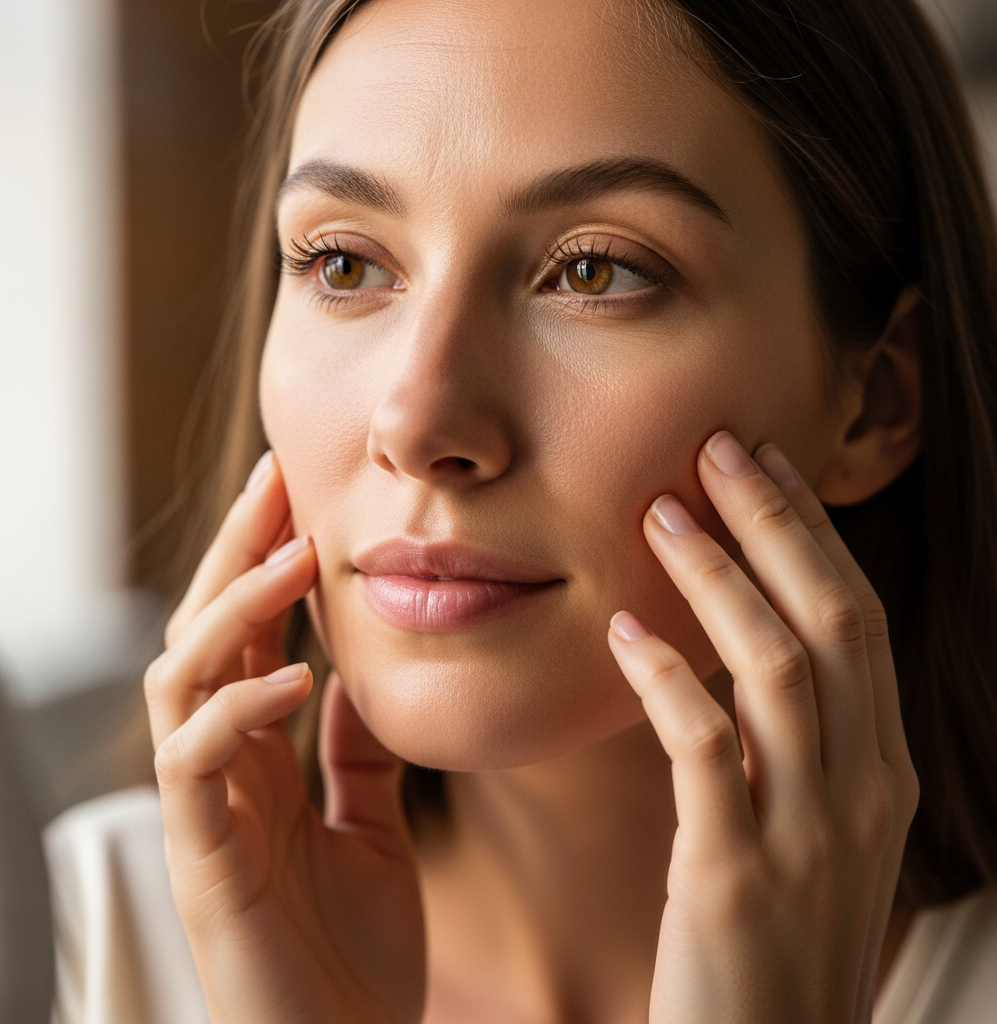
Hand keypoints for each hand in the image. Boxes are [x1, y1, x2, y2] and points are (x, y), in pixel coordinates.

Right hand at [145, 452, 424, 1023]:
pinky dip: (239, 711)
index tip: (300, 493)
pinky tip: (296, 675)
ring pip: (181, 682)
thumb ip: (357, 751)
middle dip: (236, 554)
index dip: (265, 562)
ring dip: (231, 611)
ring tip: (293, 557)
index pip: (248, 636)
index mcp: (261, 758)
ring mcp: (206, 813)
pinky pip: (197, 766)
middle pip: (205, 635)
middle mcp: (222, 772)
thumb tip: (361, 675)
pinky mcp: (204, 863)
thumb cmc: (354, 952)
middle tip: (278, 481)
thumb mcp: (369, 824)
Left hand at [607, 432, 918, 1023]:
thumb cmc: (775, 940)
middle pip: (832, 620)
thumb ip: (793, 744)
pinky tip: (624, 631)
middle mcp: (863, 790)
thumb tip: (738, 645)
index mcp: (882, 771)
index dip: (812, 536)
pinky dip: (667, 677)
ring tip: (661, 513)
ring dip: (718, 577)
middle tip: (720, 447)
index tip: (765, 468)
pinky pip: (705, 746)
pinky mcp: (733, 875)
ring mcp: (808, 833)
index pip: (856, 621)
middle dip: (777, 523)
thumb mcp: (809, 830)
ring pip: (778, 666)